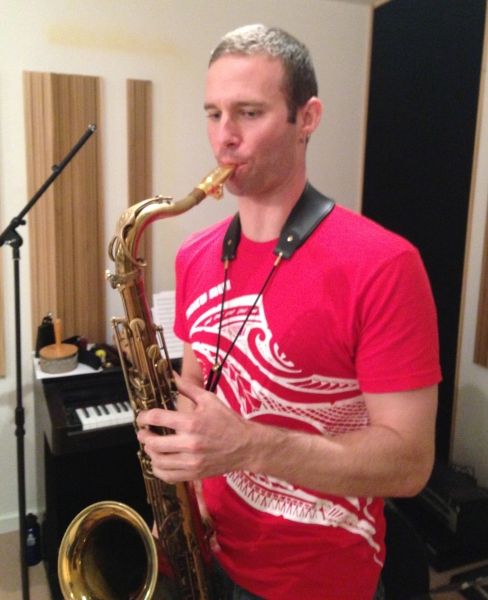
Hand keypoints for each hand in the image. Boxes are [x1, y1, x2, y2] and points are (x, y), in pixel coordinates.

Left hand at [136, 374, 253, 482]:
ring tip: (151, 445)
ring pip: (157, 461)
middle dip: (143, 436)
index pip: (157, 418)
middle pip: (153, 442)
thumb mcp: (209, 399)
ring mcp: (191, 461)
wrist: (246, 446)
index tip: (142, 417)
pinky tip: (160, 460)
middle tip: (144, 431)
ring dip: (149, 452)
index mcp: (191, 422)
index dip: (144, 417)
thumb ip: (187, 387)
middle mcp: (189, 443)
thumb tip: (170, 374)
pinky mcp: (194, 474)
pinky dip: (158, 469)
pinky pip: (168, 476)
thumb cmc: (228, 421)